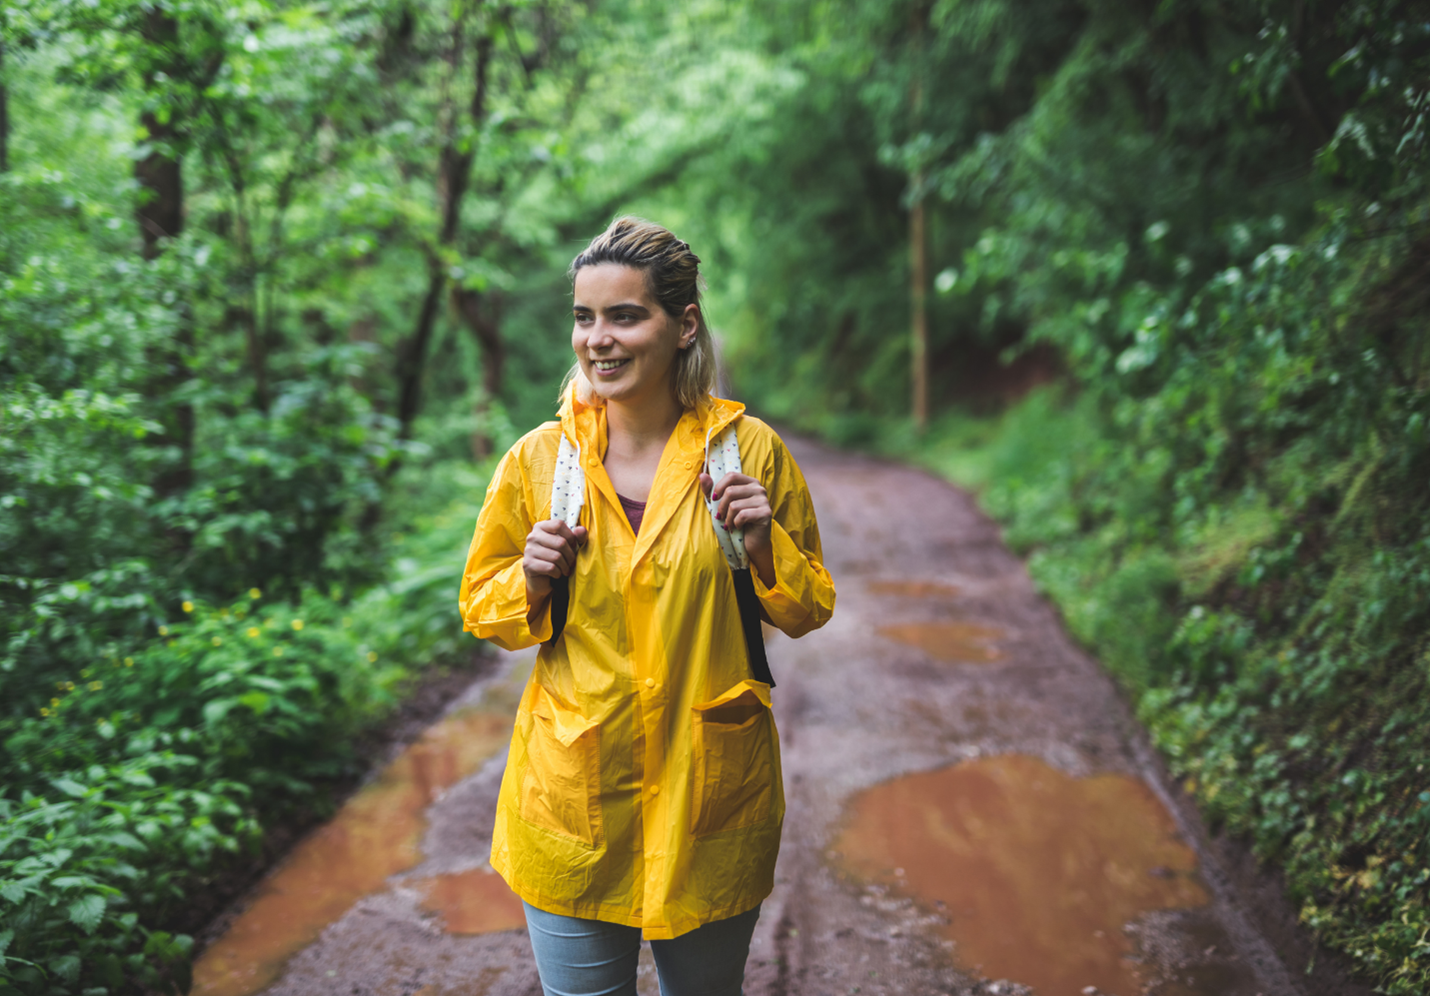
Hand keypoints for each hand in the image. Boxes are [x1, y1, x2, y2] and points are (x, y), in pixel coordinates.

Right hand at [523, 519, 587, 601]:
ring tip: (566, 569)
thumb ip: (577, 536)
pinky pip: (550, 568)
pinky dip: (558, 573)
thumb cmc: (556, 557)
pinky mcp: (528, 564)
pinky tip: (557, 574)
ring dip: (565, 566)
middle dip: (571, 556)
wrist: (541, 578)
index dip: (571, 536)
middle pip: (560, 543)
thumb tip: (582, 530)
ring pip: (556, 557)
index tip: (574, 545)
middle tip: (572, 563)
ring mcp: (528, 550)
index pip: (558, 525)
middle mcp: (532, 536)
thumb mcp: (569, 545)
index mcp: (540, 527)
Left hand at [699, 471, 774, 586]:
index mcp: (750, 482)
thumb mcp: (720, 503)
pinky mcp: (766, 513)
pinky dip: (735, 524)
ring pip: (735, 505)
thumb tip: (702, 475)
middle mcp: (759, 488)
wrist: (751, 541)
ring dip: (727, 518)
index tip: (714, 499)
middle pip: (731, 491)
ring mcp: (764, 500)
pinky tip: (737, 527)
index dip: (719, 486)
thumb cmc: (735, 520)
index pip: (732, 476)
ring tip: (728, 524)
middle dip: (721, 507)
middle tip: (721, 516)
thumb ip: (710, 489)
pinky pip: (742, 515)